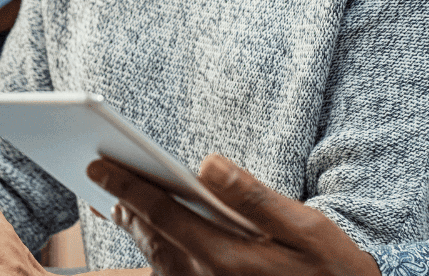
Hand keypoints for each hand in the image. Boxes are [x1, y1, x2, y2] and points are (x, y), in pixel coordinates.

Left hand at [87, 155, 380, 275]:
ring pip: (155, 257)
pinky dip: (155, 248)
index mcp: (226, 257)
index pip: (162, 214)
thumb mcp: (306, 229)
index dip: (127, 186)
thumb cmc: (330, 270)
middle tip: (98, 171)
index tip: (97, 165)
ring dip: (137, 226)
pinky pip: (170, 273)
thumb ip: (253, 197)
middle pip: (150, 236)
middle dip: (124, 202)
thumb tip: (208, 164)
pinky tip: (153, 232)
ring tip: (120, 198)